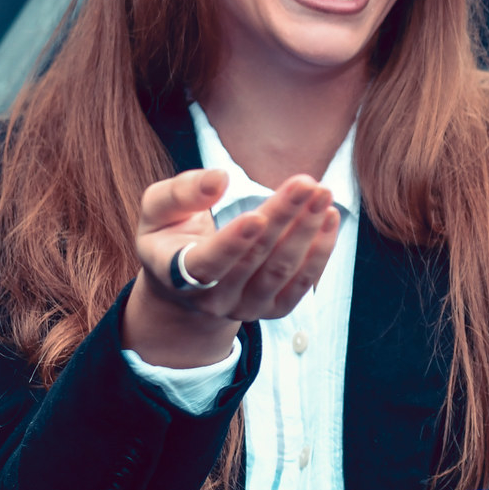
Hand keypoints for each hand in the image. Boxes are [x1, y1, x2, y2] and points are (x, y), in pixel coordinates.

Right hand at [122, 167, 341, 366]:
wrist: (186, 282)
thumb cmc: (171, 233)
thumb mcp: (159, 208)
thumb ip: (182, 192)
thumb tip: (219, 179)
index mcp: (177, 274)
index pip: (208, 264)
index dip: (233, 243)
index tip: (257, 216)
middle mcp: (213, 299)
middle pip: (254, 259)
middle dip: (282, 218)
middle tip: (307, 183)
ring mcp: (246, 308)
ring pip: (281, 270)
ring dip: (307, 231)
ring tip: (323, 194)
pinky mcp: (274, 310)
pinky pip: (302, 285)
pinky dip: (320, 252)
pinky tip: (330, 218)